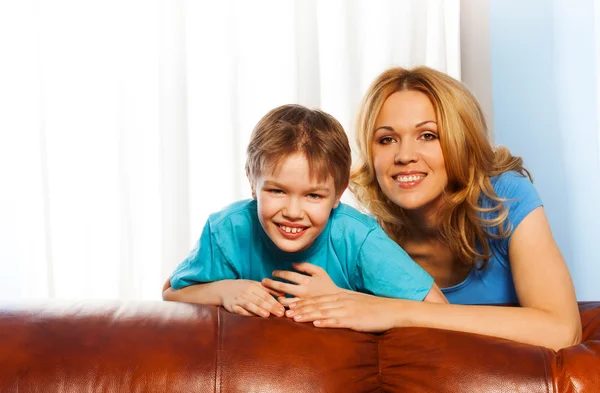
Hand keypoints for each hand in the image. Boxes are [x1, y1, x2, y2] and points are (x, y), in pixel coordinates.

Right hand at [221, 280, 285, 317]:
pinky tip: (252, 317)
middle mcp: (246, 292)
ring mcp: (238, 299)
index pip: (266, 295)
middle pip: (260, 300)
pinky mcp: (231, 306)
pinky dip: (245, 313)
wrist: (223, 289)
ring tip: (267, 315)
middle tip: (280, 314)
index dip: (275, 302)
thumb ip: (269, 290)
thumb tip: (284, 294)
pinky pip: (239, 310)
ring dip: (258, 310)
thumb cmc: (243, 288)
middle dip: (271, 307)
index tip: (283, 309)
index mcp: (253, 286)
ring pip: (250, 305)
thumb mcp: (255, 285)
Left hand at [261, 262, 340, 306]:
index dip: (279, 273)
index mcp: (307, 280)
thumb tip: (292, 263)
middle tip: (263, 281)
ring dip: (275, 296)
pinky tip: (279, 302)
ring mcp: (302, 303)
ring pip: (283, 300)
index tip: (273, 273)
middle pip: (282, 286)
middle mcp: (303, 291)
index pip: (288, 275)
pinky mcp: (303, 311)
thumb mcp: (319, 271)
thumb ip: (306, 266)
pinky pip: (289, 309)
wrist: (336, 301)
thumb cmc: (327, 284)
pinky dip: (282, 306)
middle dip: (270, 283)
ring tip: (271, 293)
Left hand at [285, 291, 400, 332]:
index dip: (301, 301)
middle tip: (285, 311)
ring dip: (308, 315)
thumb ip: (340, 303)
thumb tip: (328, 307)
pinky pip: (338, 321)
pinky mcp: (355, 320)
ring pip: (323, 312)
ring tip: (295, 318)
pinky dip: (326, 323)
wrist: (390, 310)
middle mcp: (341, 301)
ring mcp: (347, 310)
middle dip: (300, 308)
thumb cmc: (371, 307)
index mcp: (340, 296)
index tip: (288, 304)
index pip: (317, 298)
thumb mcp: (353, 301)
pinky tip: (316, 325)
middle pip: (316, 304)